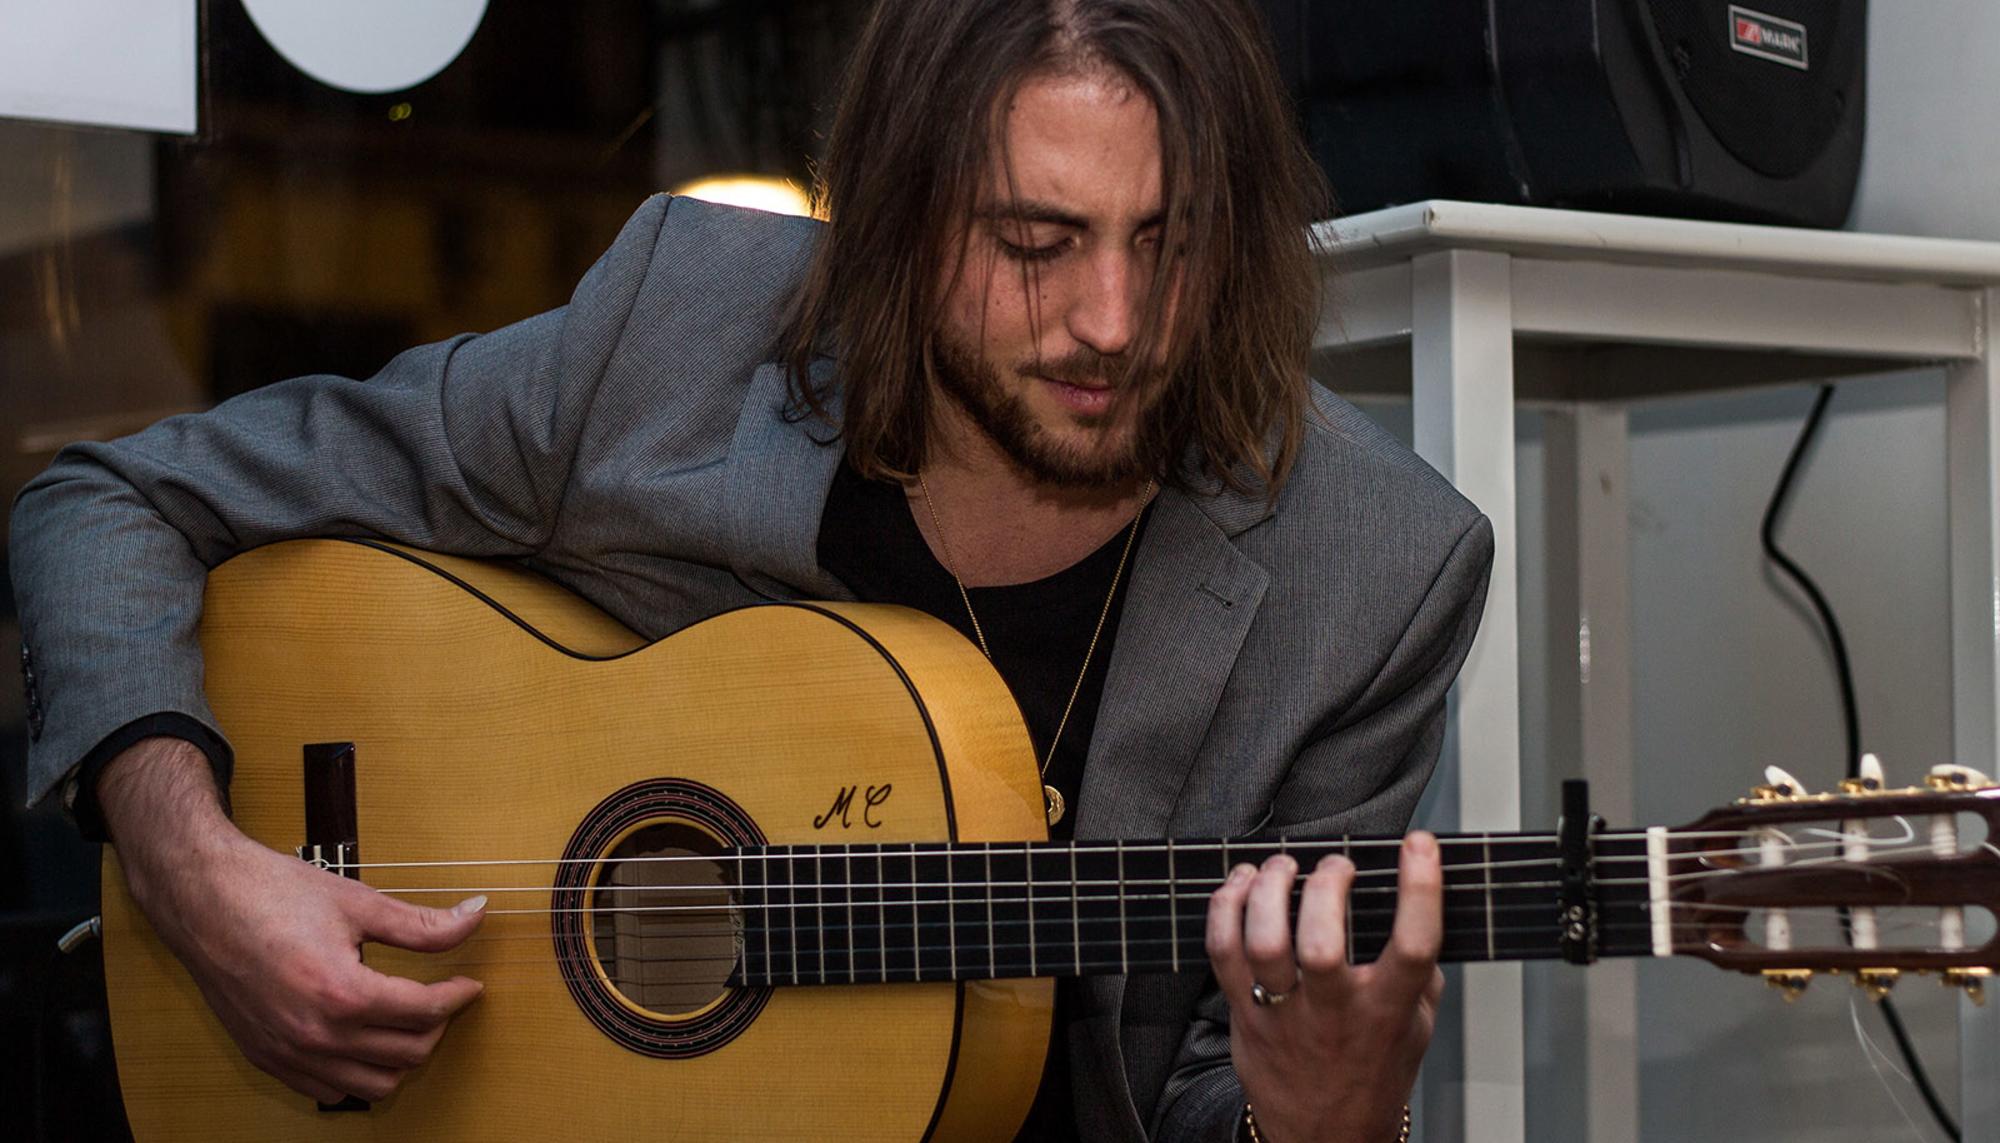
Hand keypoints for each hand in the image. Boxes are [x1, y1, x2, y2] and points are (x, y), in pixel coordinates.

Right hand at [99, 737, 487, 1102]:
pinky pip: (329, 1089)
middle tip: (442, 998)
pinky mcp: (266, 1058)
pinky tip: (364, 1038)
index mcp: (342, 993)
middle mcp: (315, 1034)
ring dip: (401, 1057)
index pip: (425, 1012)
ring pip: (373, 1085)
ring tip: (407, 1020)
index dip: (457, 996)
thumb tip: (475, 915)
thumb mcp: (358, 902)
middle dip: (436, 1026)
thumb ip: (422, 923)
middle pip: (407, 1054)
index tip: (469, 984)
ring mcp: (288, 1052)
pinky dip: (358, 1073)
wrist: (201, 898)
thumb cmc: (272, 893)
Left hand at [1206, 832, 1444, 1142]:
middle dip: (1325, 886)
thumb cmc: (1372, 1072)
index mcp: (1388, 1010)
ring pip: (1264, 943)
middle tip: (1335, 866)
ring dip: (1268, 889)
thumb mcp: (1418, 1026)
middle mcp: (1335, 1012)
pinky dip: (1225, 906)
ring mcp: (1284, 1014)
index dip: (1419, 889)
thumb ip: (1420, 972)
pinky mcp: (1244, 1013)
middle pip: (1322, 941)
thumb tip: (1417, 904)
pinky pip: (1221, 951)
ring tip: (1282, 866)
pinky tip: (1240, 886)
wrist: (1324, 1136)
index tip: (1419, 845)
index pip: (1414, 945)